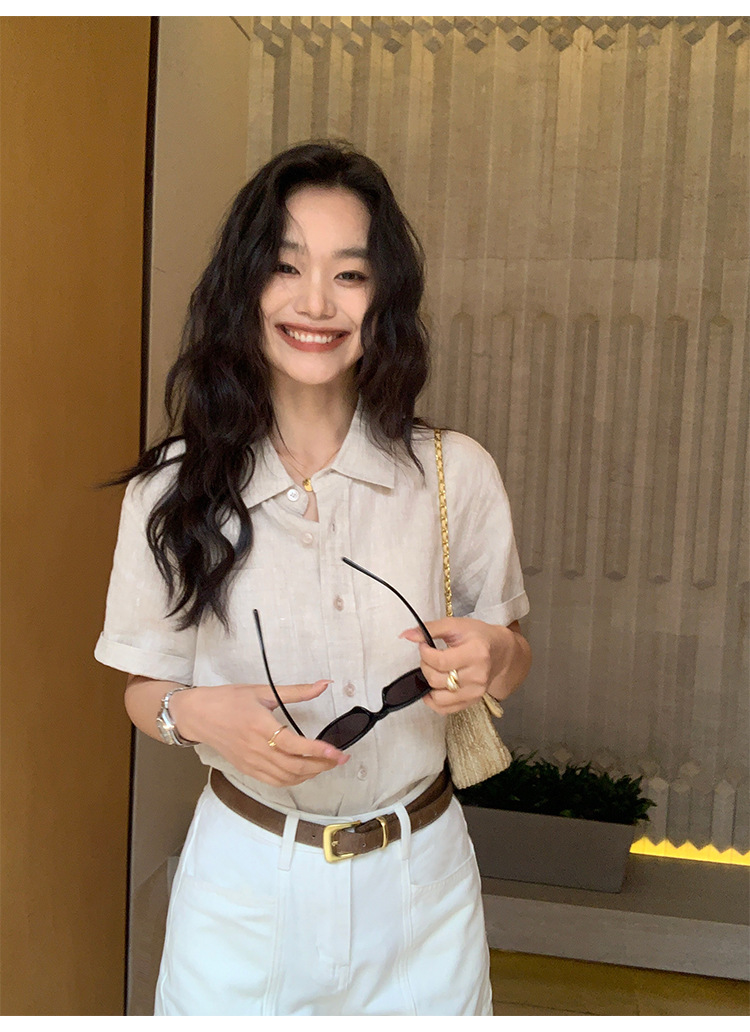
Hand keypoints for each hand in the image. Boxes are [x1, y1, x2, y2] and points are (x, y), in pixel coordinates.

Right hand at [170, 679, 349, 785]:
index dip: (318, 750)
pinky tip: (304, 772)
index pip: (294, 744)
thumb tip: (324, 685)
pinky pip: (274, 782)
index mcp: (260, 726)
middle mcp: (255, 748)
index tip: (337, 751)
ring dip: (310, 774)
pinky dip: (293, 780)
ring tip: (326, 764)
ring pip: (286, 778)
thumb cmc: (228, 700)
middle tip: (339, 759)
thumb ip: (297, 691)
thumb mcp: (263, 691)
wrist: (198, 715)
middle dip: (321, 765)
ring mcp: (250, 762)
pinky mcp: (247, 769)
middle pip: (294, 766)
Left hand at [399, 617, 526, 715]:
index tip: (424, 645)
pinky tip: (434, 688)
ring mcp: (476, 692)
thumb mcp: (455, 625)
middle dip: (425, 666)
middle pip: (437, 679)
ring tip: (434, 670)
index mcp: (476, 653)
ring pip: (438, 697)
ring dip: (429, 683)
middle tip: (429, 656)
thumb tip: (406, 635)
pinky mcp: (472, 701)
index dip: (425, 653)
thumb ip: (430, 629)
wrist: (500, 652)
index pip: (440, 661)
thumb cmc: (478, 636)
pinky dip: (433, 701)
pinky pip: (445, 710)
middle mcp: (478, 676)